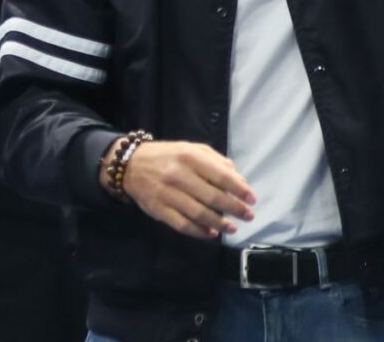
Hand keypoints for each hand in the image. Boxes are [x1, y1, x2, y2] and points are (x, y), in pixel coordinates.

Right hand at [112, 139, 256, 239]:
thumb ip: (217, 162)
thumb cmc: (169, 156)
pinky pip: (182, 224)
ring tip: (232, 228)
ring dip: (219, 223)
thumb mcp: (193, 149)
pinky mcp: (158, 209)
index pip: (221, 175)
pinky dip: (198, 231)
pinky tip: (211, 234)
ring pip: (198, 213)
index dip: (239, 189)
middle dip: (234, 208)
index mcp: (191, 157)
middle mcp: (179, 175)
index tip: (252, 198)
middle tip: (248, 215)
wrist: (131, 165)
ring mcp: (167, 194)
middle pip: (212, 197)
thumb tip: (239, 180)